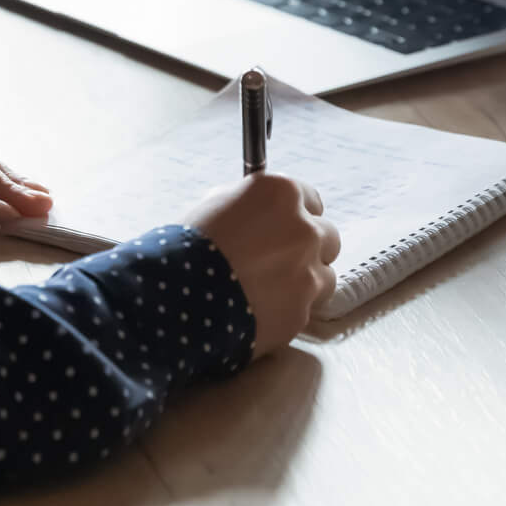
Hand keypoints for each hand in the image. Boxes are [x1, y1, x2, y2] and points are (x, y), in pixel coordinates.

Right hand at [181, 175, 340, 360]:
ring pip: (324, 275)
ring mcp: (308, 272)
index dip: (295, 215)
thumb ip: (246, 205)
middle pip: (327, 237)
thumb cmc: (187, 246)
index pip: (311, 199)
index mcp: (281, 194)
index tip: (283, 227)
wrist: (178, 297)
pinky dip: (289, 310)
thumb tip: (253, 211)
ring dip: (305, 281)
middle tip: (279, 260)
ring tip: (271, 290)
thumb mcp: (214, 206)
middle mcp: (304, 229)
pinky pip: (306, 308)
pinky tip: (262, 311)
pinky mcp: (303, 311)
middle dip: (307, 248)